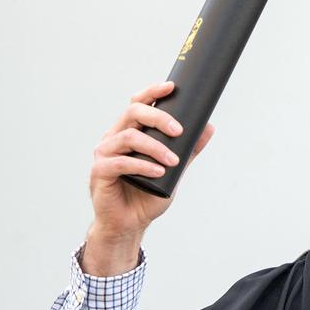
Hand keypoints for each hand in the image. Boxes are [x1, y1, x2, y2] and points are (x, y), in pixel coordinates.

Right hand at [83, 81, 214, 274]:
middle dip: (159, 118)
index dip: (152, 92)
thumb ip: (188, 150)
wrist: (130, 223)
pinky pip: (121, 162)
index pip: (137, 104)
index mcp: (128, 132)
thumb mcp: (174, 170)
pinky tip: (159, 171)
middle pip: (133, 113)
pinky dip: (143, 165)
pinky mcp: (100, 171)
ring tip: (174, 161)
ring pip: (129, 137)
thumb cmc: (147, 194)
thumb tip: (209, 127)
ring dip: (156, 147)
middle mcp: (114, 138)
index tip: (171, 87)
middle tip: (180, 131)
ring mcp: (104, 154)